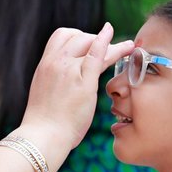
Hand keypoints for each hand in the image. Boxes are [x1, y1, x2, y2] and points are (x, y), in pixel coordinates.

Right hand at [20, 23, 133, 150]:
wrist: (43, 135)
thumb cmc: (44, 122)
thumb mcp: (45, 94)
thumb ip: (55, 82)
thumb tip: (65, 84)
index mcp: (44, 65)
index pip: (61, 36)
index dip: (78, 37)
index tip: (89, 46)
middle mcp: (55, 62)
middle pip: (77, 36)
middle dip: (94, 40)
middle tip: (108, 51)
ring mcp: (68, 70)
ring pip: (90, 44)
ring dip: (109, 43)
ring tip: (128, 47)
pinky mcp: (83, 81)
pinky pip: (97, 54)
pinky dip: (111, 44)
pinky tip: (126, 45)